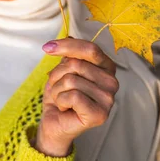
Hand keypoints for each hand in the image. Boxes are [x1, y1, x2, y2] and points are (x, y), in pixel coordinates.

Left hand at [35, 38, 118, 156]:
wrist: (53, 124)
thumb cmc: (61, 96)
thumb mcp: (63, 70)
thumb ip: (70, 54)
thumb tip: (69, 36)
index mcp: (107, 68)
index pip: (90, 49)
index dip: (67, 46)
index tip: (46, 47)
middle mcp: (112, 82)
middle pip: (77, 64)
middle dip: (57, 75)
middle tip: (58, 88)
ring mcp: (108, 99)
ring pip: (71, 80)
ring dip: (57, 90)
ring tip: (62, 100)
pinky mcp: (100, 114)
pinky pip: (72, 96)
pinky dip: (61, 101)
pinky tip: (66, 108)